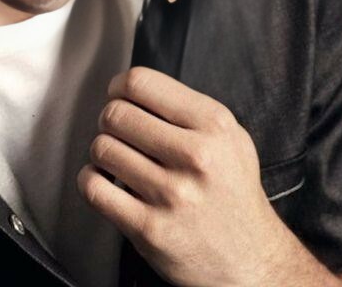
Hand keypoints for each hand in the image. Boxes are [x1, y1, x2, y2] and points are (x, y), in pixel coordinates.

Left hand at [77, 66, 297, 286]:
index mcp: (213, 125)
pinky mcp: (149, 229)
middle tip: (118, 130)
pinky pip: (94, 188)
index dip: (119, 86)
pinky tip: (105, 182)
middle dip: (109, 120)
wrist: (250, 259)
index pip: (141, 83)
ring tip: (118, 159)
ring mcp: (171, 194)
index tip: (117, 94)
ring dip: (102, 152)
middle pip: (116, 114)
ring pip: (102, 148)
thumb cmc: (232, 192)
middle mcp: (195, 156)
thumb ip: (187, 108)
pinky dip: (91, 180)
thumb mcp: (229, 136)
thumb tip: (135, 89)